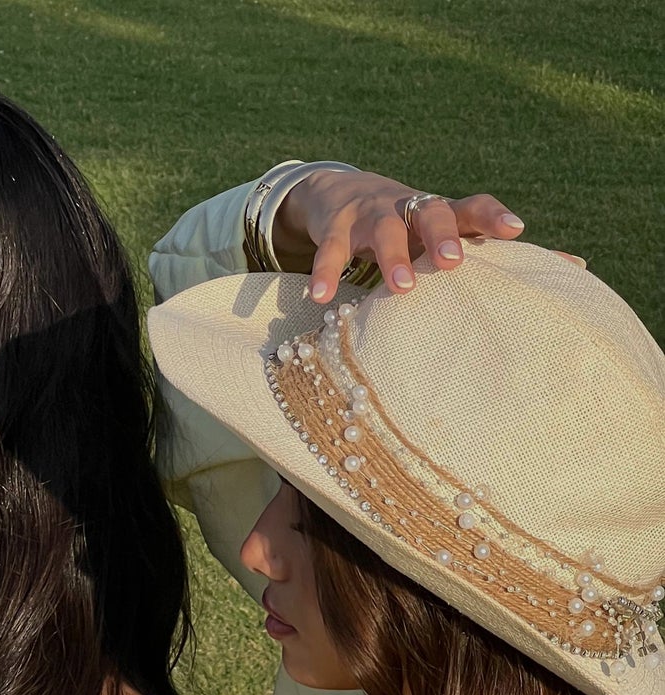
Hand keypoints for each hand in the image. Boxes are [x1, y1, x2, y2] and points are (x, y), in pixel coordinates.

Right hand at [276, 168, 527, 302]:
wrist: (341, 192)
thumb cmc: (411, 228)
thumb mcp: (448, 234)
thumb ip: (499, 253)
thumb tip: (576, 268)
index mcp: (442, 212)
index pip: (474, 207)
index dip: (493, 216)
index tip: (516, 230)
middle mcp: (411, 208)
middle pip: (433, 213)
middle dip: (443, 236)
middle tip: (453, 262)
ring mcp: (372, 215)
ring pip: (385, 230)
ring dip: (393, 256)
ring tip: (402, 288)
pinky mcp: (336, 227)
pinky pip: (331, 251)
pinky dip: (326, 273)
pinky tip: (321, 298)